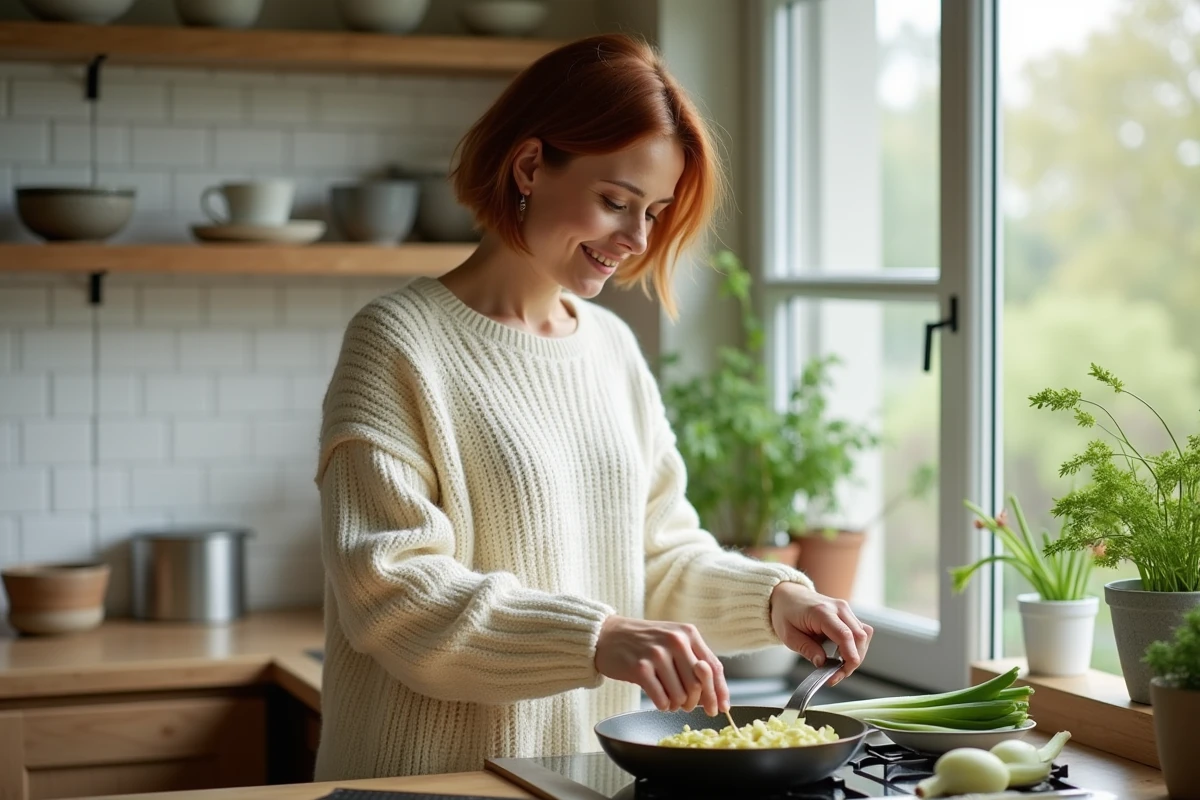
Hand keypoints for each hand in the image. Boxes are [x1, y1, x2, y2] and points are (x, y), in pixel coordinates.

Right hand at [594, 615, 729, 715]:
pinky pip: (662, 699)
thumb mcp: (672, 641)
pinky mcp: (640, 668)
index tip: (721, 709)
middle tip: (686, 706)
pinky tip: (658, 699)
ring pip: (680, 695)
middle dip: (695, 702)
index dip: (720, 692)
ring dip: (676, 705)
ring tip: (668, 700)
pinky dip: (663, 706)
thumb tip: (714, 697)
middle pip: (698, 685)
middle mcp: (675, 640)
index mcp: (688, 633)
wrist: (606, 635)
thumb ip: (693, 662)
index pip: (713, 667)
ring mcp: (657, 653)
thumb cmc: (644, 642)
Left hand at [769, 582, 872, 685]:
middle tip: (836, 675)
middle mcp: (838, 608)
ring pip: (863, 635)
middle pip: (859, 637)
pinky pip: (860, 632)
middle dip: (852, 660)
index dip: (849, 657)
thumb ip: (806, 649)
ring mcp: (844, 609)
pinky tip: (842, 655)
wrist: (788, 595)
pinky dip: (855, 647)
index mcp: (822, 612)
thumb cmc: (786, 613)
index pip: (845, 635)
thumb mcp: (788, 635)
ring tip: (838, 667)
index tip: (840, 673)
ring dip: (855, 654)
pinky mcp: (847, 613)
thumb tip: (822, 663)